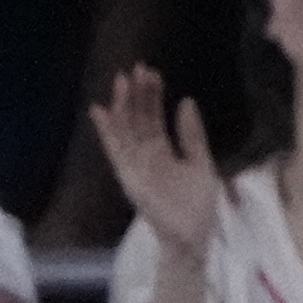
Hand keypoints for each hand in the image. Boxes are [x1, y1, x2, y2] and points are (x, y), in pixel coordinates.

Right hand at [85, 64, 224, 257]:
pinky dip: (107, 132)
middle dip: (136, 94)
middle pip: (137, 120)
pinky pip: (115, 150)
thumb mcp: (201, 161)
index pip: (153, 118)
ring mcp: (134, 165)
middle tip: (135, 68)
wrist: (192, 235)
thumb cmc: (197, 204)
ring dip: (122, 106)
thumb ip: (192, 134)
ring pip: (125, 130)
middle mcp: (144, 155)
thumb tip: (186, 101)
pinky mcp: (128, 176)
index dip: (153, 96)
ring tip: (121, 81)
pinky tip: (100, 112)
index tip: (152, 73)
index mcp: (161, 151)